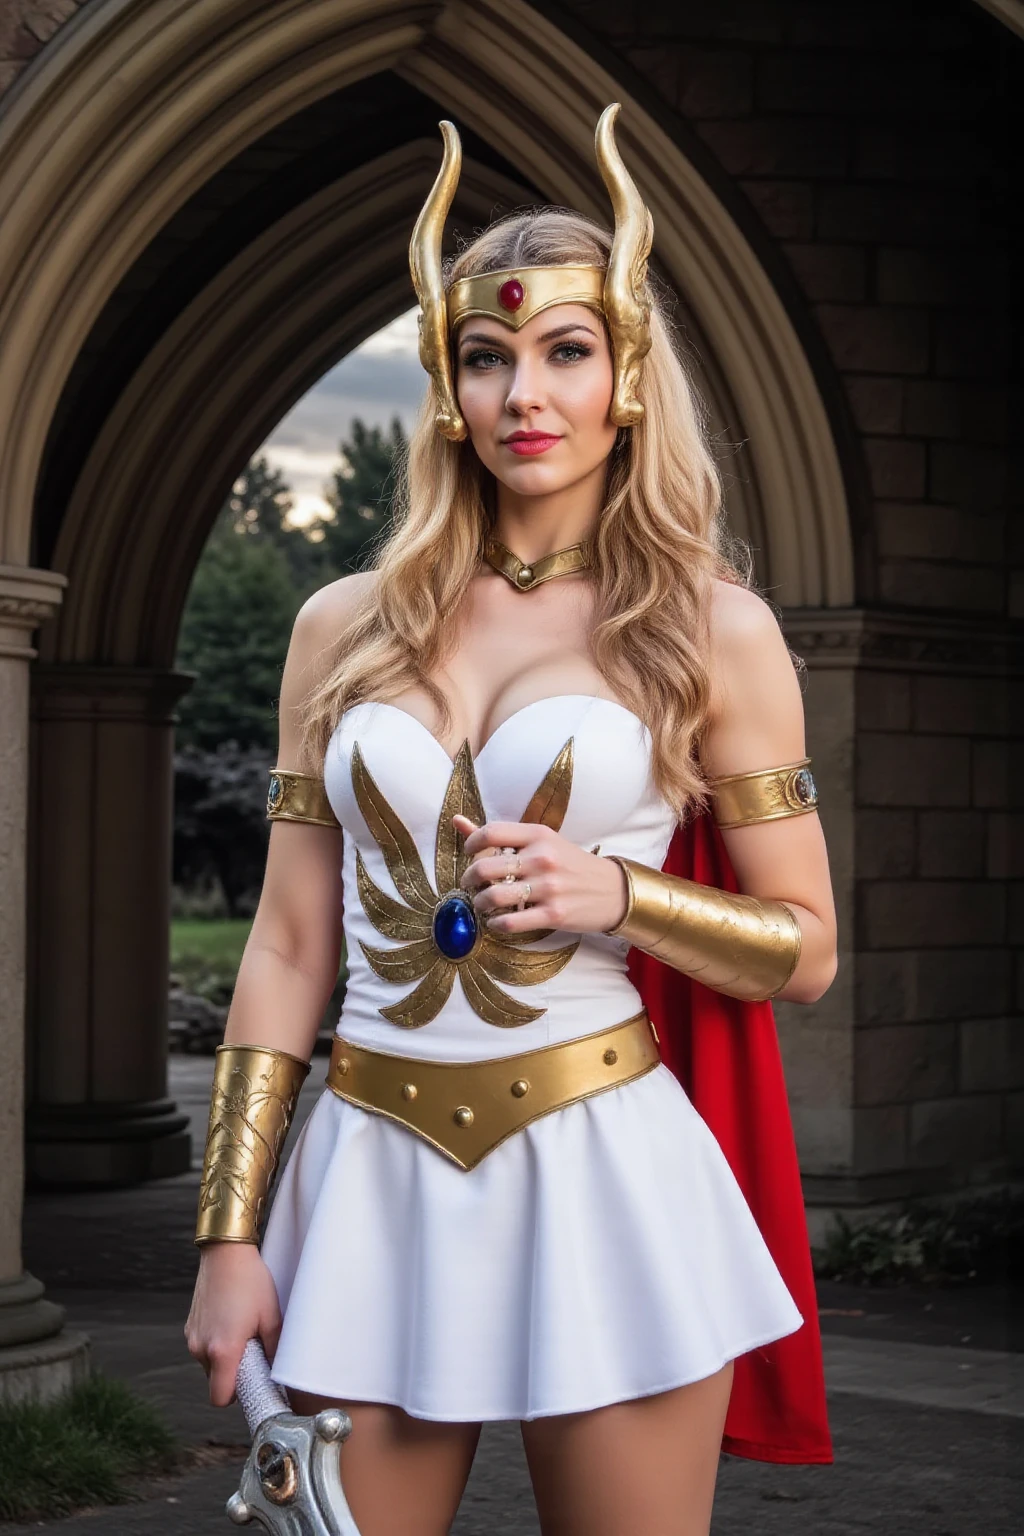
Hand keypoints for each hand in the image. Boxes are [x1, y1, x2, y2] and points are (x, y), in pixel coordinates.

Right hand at [184, 1242, 282, 1407]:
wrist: (225, 1251)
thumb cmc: (251, 1281)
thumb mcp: (271, 1316)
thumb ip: (275, 1351)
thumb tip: (279, 1373)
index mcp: (223, 1350)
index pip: (221, 1398)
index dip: (237, 1396)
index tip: (253, 1381)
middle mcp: (201, 1348)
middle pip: (216, 1382)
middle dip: (234, 1374)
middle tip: (253, 1349)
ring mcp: (193, 1336)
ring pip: (209, 1365)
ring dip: (225, 1358)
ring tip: (243, 1329)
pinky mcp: (190, 1326)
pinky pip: (204, 1347)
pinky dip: (216, 1343)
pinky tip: (231, 1319)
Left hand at [453, 814, 627, 935]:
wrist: (613, 891)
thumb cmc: (571, 865)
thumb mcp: (542, 841)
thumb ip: (501, 835)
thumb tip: (456, 821)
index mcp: (539, 835)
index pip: (491, 832)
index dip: (471, 843)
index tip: (470, 854)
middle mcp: (543, 858)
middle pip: (485, 868)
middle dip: (469, 880)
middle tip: (471, 885)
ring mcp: (549, 887)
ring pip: (493, 896)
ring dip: (480, 903)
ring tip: (483, 904)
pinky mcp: (554, 914)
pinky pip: (510, 921)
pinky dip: (495, 924)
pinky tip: (497, 921)